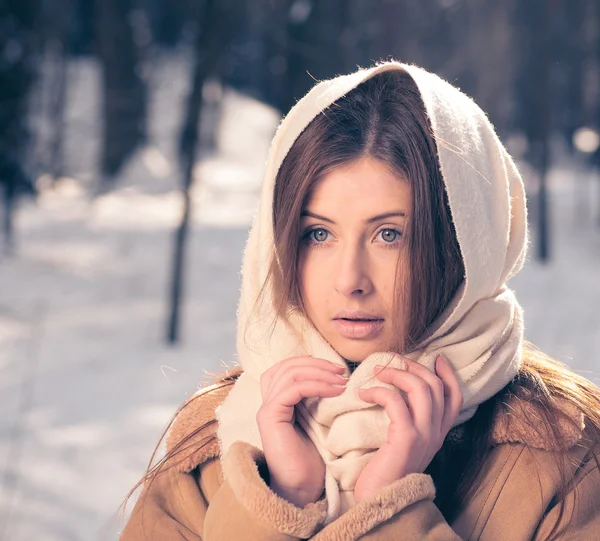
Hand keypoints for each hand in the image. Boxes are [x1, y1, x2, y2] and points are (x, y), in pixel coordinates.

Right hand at [257, 356, 347, 506]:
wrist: (301, 490)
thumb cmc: (311, 460)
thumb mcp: (315, 422)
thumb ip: (314, 400)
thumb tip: (334, 377)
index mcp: (277, 402)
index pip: (286, 367)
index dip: (311, 362)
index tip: (337, 369)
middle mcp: (267, 402)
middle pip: (286, 366)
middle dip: (316, 363)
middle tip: (341, 371)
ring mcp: (266, 409)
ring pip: (290, 373)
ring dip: (319, 372)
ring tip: (342, 381)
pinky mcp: (270, 417)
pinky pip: (294, 389)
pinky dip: (317, 385)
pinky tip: (336, 392)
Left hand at [354, 355, 462, 502]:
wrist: (380, 501)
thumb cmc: (385, 471)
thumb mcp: (404, 444)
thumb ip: (409, 422)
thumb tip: (398, 393)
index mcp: (438, 434)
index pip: (455, 397)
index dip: (448, 374)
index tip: (437, 357)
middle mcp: (436, 433)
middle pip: (436, 386)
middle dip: (415, 367)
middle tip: (393, 361)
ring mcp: (424, 435)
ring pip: (421, 388)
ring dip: (397, 373)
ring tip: (377, 372)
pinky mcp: (407, 438)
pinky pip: (395, 401)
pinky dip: (379, 390)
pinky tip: (364, 392)